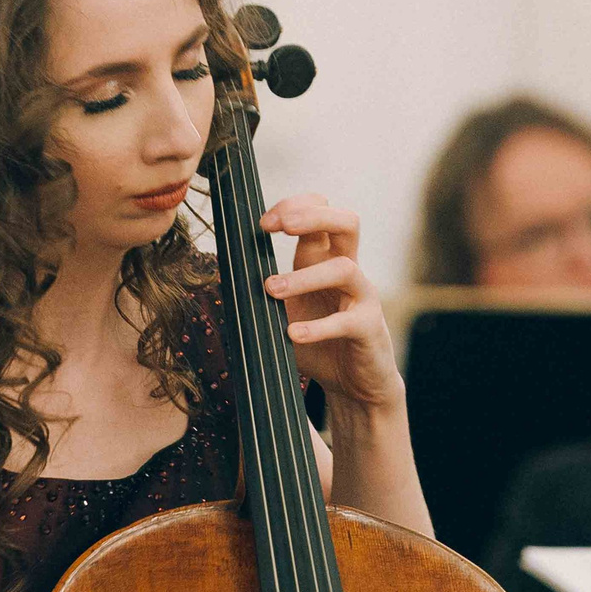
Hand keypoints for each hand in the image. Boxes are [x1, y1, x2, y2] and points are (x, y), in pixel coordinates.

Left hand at [259, 196, 404, 414]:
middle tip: (275, 227)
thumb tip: (222, 279)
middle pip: (346, 222)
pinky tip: (294, 334)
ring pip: (344, 269)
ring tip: (271, 289)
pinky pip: (347, 321)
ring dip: (304, 276)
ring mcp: (363, 297)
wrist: (353, 385)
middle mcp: (348, 270)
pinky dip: (318, 326)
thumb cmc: (317, 343)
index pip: (321, 212)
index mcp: (325, 260)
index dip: (294, 207)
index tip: (262, 223)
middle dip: (312, 215)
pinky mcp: (369, 328)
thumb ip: (263, 293)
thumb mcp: (284, 312)